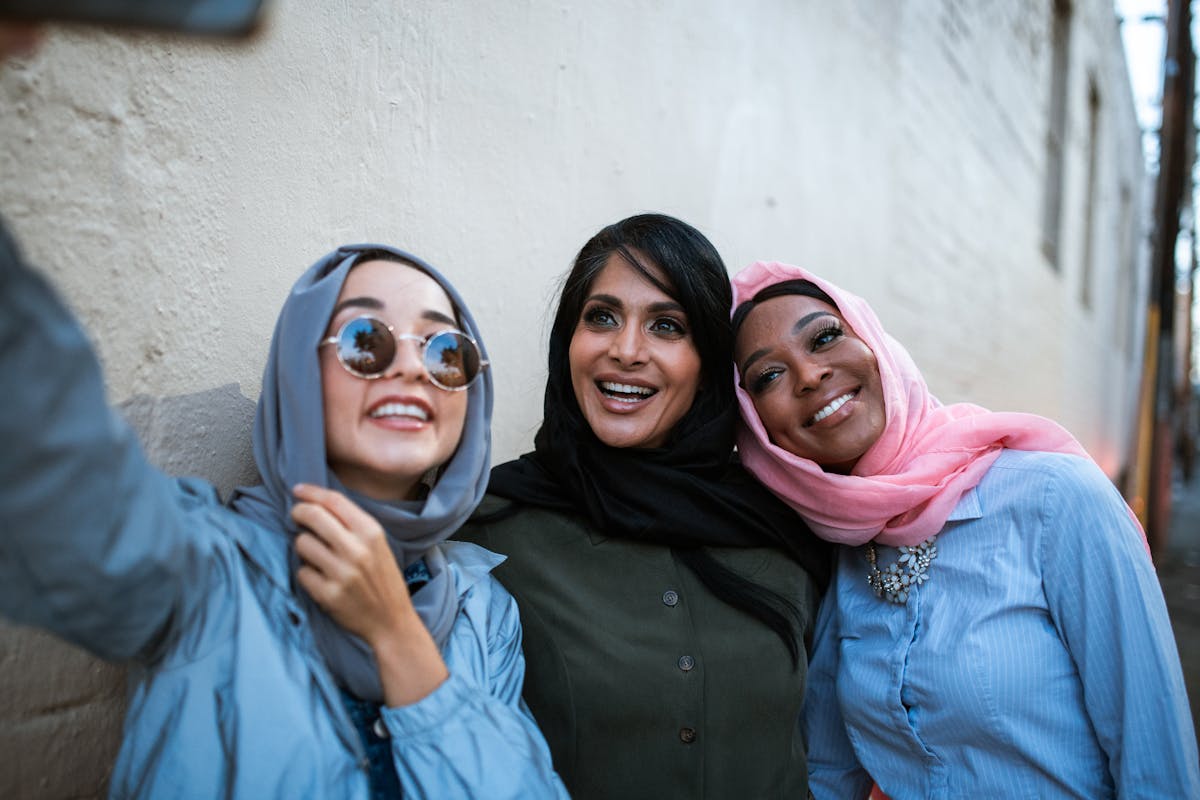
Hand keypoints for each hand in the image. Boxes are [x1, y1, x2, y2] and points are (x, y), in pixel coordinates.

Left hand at [291, 483, 448, 704]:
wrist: (391, 620)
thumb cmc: (382, 578)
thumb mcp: (378, 544)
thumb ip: (352, 524)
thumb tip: (315, 504)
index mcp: (371, 532)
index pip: (334, 500)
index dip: (311, 491)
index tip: (297, 489)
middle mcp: (357, 549)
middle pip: (312, 516)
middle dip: (298, 512)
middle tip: (296, 516)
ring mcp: (342, 573)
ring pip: (302, 543)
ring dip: (304, 548)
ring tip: (317, 557)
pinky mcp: (328, 594)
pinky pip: (302, 573)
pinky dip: (307, 574)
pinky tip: (321, 579)